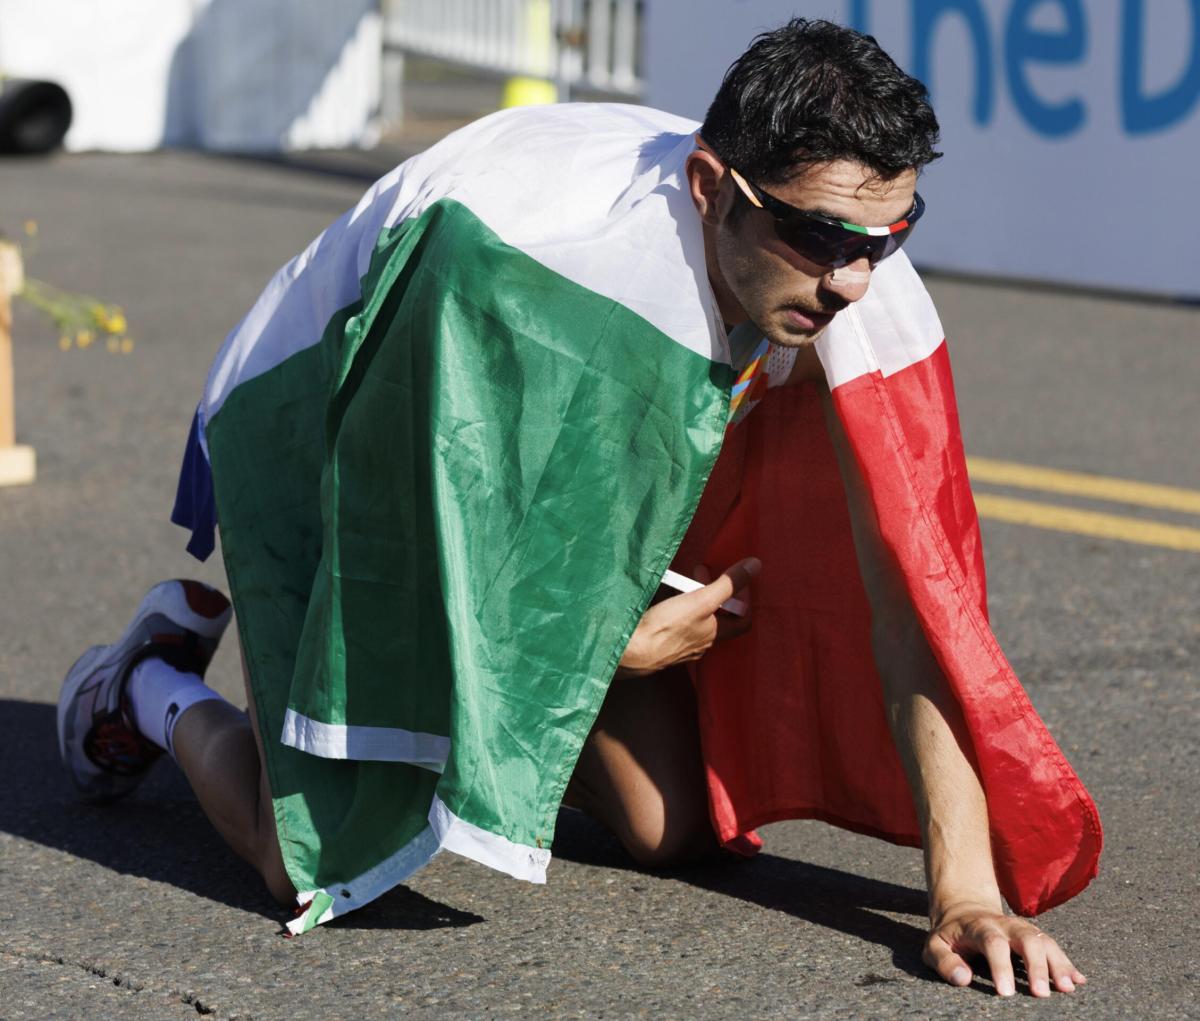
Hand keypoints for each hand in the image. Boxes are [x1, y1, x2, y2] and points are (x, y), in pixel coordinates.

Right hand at [617, 557, 759, 676]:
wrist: (630, 649)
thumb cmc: (667, 627)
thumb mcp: (702, 600)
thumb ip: (728, 584)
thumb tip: (755, 566)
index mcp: (715, 634)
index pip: (742, 620)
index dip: (743, 599)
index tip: (733, 580)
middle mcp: (701, 643)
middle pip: (717, 616)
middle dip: (713, 592)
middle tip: (702, 573)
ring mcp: (681, 645)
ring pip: (696, 620)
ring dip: (694, 599)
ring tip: (682, 582)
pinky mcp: (662, 644)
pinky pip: (676, 625)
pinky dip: (676, 608)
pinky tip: (664, 598)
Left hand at [924, 903, 1086, 996]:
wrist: (965, 909)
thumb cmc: (950, 935)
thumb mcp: (935, 945)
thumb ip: (944, 961)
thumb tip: (963, 978)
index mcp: (979, 926)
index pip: (992, 942)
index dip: (1000, 966)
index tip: (1006, 993)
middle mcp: (1005, 925)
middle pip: (1026, 938)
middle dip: (1036, 965)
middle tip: (1040, 994)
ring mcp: (1022, 929)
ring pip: (1045, 941)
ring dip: (1058, 963)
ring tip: (1068, 988)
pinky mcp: (1034, 936)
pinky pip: (1054, 947)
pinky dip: (1068, 963)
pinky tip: (1079, 980)